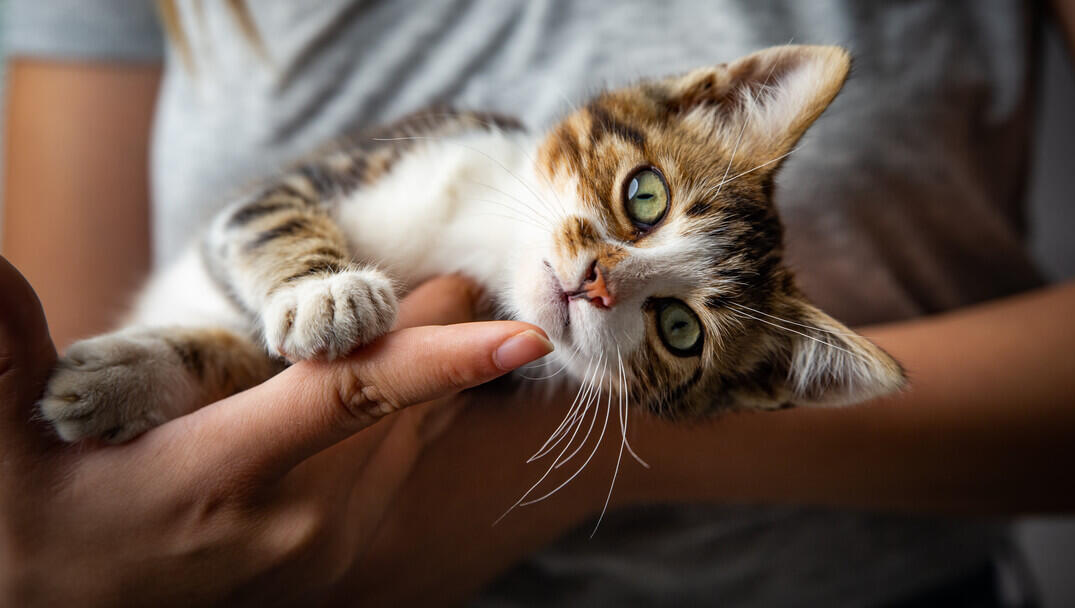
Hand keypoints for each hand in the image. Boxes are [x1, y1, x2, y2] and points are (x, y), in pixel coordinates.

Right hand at [0, 256, 551, 605]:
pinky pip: (410, 465)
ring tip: (430, 317)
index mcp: (222, 475)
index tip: (519, 332)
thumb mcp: (9, 456)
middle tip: (445, 277)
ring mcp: (330, 545)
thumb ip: (4, 358)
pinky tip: (412, 385)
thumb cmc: (46, 536)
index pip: (347, 398)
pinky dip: (425, 413)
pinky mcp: (343, 555)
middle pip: (407, 403)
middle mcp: (298, 517)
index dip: (438, 361)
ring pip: (420, 433)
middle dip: (437, 331)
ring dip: (436, 371)